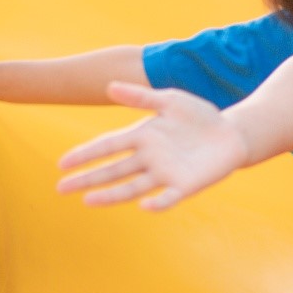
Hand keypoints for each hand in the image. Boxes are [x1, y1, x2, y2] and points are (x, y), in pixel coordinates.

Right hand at [58, 82, 250, 209]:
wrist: (232, 133)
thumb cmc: (199, 116)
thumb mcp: (170, 101)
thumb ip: (141, 97)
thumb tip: (110, 86)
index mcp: (142, 136)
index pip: (107, 146)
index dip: (85, 154)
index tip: (62, 164)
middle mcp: (149, 158)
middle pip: (112, 170)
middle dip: (87, 179)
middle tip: (61, 189)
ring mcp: (165, 173)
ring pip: (132, 187)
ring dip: (111, 195)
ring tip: (87, 201)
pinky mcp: (185, 185)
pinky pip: (168, 197)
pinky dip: (157, 203)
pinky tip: (145, 206)